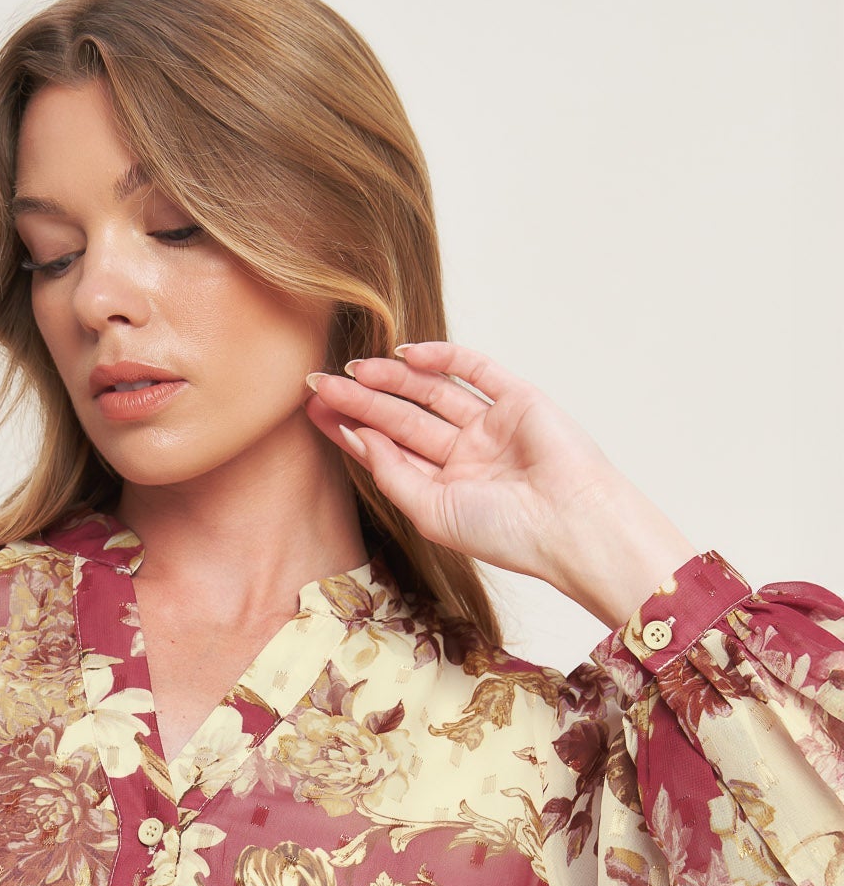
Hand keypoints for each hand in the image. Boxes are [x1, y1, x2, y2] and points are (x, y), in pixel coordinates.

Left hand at [305, 341, 689, 607]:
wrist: (569, 523)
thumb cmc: (505, 532)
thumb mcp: (432, 512)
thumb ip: (393, 474)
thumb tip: (358, 435)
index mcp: (445, 489)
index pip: (389, 452)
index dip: (352, 431)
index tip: (316, 413)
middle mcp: (465, 456)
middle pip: (403, 419)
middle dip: (362, 401)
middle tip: (321, 384)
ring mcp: (491, 425)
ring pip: (431, 393)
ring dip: (392, 379)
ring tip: (353, 369)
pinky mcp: (517, 399)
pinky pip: (475, 369)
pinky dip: (442, 357)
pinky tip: (406, 353)